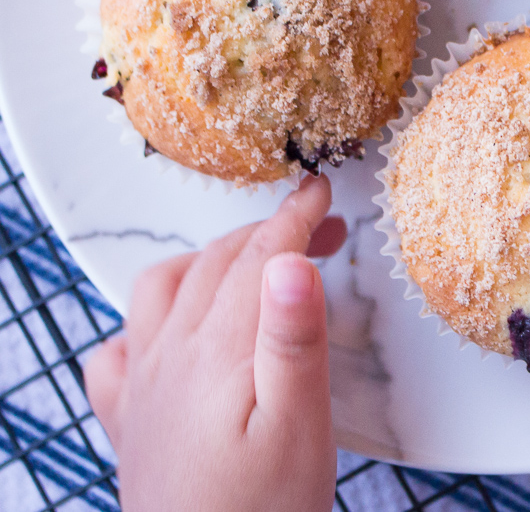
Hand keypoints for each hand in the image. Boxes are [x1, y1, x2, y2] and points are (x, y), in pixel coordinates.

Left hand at [84, 176, 344, 511]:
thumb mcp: (300, 427)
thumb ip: (293, 340)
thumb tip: (289, 262)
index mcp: (218, 353)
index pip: (259, 259)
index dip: (294, 218)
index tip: (320, 191)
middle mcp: (171, 357)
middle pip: (219, 265)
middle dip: (270, 232)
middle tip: (318, 226)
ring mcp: (145, 387)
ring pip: (166, 290)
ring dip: (211, 259)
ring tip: (250, 256)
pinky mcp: (133, 419)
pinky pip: (120, 348)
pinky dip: (146, 318)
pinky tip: (167, 327)